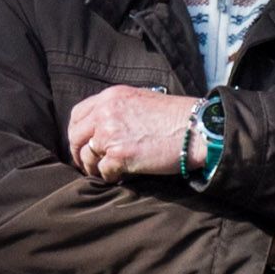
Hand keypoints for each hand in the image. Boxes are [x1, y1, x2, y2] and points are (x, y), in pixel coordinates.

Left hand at [65, 85, 202, 180]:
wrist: (199, 129)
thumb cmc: (176, 117)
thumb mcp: (142, 101)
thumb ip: (118, 110)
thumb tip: (102, 128)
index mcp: (111, 97)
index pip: (77, 114)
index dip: (77, 132)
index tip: (81, 143)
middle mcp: (106, 112)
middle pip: (75, 136)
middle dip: (78, 152)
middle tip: (87, 164)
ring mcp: (110, 134)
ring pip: (87, 156)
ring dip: (93, 167)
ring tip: (105, 173)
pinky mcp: (119, 155)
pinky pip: (103, 171)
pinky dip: (110, 177)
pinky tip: (120, 176)